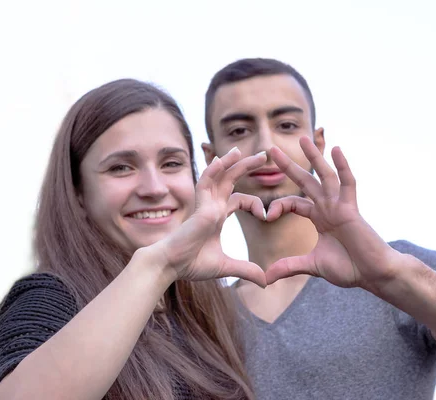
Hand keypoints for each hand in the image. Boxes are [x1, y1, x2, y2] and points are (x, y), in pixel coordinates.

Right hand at [148, 148, 267, 286]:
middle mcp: (212, 206)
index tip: (265, 216)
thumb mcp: (226, 266)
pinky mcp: (201, 208)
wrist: (170, 266)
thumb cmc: (191, 264)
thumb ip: (246, 270)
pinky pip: (206, 183)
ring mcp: (206, 205)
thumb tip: (266, 281)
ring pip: (219, 176)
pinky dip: (213, 170)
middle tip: (263, 154)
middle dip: (246, 166)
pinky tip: (223, 159)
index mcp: (217, 216)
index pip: (239, 199)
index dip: (255, 204)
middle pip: (231, 180)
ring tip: (244, 149)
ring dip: (232, 161)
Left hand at [265, 136, 402, 291]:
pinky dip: (343, 166)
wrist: (373, 274)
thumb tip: (266, 278)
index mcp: (318, 217)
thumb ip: (289, 267)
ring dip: (314, 157)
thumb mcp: (312, 266)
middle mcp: (327, 207)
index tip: (267, 215)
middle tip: (270, 149)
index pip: (293, 202)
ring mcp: (340, 206)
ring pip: (324, 176)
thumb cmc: (349, 268)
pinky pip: (348, 183)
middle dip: (288, 165)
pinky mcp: (352, 209)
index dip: (278, 205)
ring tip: (303, 138)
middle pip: (305, 181)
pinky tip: (337, 149)